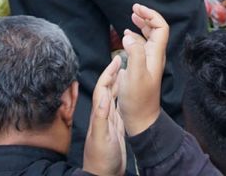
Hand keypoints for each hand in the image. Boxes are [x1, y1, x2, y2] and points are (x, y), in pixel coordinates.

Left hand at [83, 57, 125, 175]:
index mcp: (98, 114)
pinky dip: (121, 98)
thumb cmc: (100, 158)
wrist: (103, 175)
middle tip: (121, 60)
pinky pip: (117, 108)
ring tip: (125, 72)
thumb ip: (101, 117)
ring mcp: (109, 121)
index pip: (102, 88)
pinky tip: (126, 95)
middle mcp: (102, 115)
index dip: (108, 73)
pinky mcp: (115, 128)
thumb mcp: (101, 137)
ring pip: (112, 97)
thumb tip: (105, 95)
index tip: (116, 60)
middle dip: (112, 74)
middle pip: (107, 89)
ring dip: (117, 84)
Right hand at [117, 3, 167, 135]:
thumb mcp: (134, 75)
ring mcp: (148, 62)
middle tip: (134, 8)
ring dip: (142, 25)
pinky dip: (135, 37)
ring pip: (149, 37)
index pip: (161, 27)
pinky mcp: (141, 68)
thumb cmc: (137, 99)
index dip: (151, 15)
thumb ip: (134, 53)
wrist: (140, 119)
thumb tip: (129, 34)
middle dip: (147, 16)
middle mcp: (154, 56)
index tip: (136, 9)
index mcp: (155, 55)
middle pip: (156, 30)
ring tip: (132, 17)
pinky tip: (126, 36)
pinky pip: (141, 47)